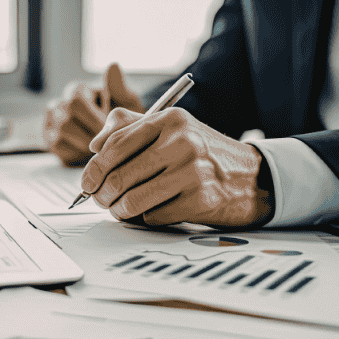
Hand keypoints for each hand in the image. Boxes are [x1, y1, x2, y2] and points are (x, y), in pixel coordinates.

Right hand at [43, 63, 143, 165]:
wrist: (113, 145)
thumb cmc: (121, 121)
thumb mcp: (126, 104)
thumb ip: (119, 87)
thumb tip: (113, 65)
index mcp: (77, 90)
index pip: (76, 98)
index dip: (94, 116)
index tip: (109, 126)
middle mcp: (60, 103)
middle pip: (68, 115)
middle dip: (90, 131)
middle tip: (107, 140)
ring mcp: (51, 121)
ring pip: (62, 131)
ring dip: (84, 141)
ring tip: (100, 146)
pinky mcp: (49, 140)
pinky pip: (58, 145)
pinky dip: (75, 151)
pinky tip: (88, 152)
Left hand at [81, 107, 274, 227]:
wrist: (251, 177)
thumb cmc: (204, 154)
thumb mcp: (172, 127)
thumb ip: (129, 126)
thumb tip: (94, 145)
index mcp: (170, 120)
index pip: (115, 145)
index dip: (93, 169)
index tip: (87, 182)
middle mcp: (182, 142)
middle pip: (119, 176)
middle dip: (101, 195)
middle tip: (100, 200)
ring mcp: (193, 172)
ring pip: (132, 201)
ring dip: (119, 211)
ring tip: (120, 209)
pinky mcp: (200, 201)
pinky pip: (154, 217)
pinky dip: (146, 219)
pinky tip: (154, 211)